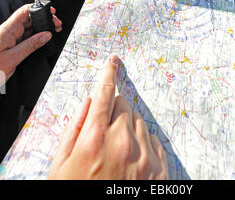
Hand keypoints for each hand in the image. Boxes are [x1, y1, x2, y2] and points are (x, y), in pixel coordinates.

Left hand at [0, 4, 61, 81]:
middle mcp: (8, 31)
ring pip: (28, 27)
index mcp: (7, 30)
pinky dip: (35, 35)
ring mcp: (9, 36)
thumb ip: (30, 45)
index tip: (50, 12)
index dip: (38, 8)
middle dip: (43, 19)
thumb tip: (46, 35)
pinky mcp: (10, 42)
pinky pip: (25, 35)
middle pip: (28, 18)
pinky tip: (43, 37)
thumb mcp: (12, 58)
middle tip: (56, 24)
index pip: (24, 12)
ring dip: (41, 27)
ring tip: (53, 29)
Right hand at [49, 55, 168, 179]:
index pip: (104, 94)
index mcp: (95, 139)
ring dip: (127, 128)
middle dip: (112, 112)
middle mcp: (123, 143)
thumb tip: (89, 101)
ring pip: (138, 121)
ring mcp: (144, 156)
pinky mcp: (159, 169)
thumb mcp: (61, 166)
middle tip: (102, 134)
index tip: (113, 62)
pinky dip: (142, 144)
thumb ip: (74, 128)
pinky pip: (153, 140)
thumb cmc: (76, 192)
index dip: (107, 74)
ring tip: (115, 153)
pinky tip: (129, 162)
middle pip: (123, 105)